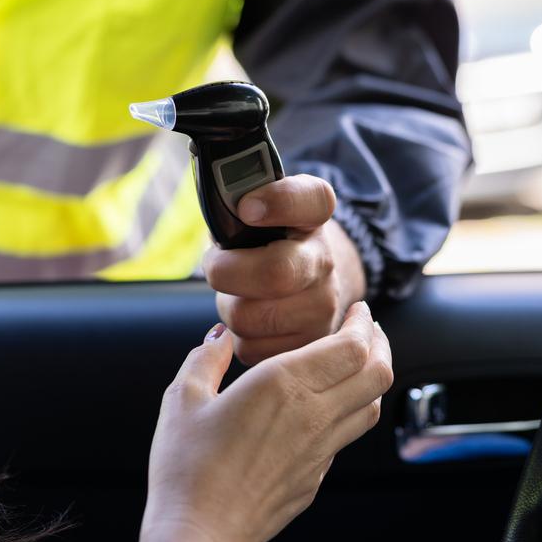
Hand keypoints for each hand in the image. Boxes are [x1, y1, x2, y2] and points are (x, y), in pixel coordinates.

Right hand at [139, 303, 392, 541]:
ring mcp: (319, 451)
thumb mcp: (182, 398)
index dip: (363, 323)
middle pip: (377, 373)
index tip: (358, 310)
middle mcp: (312, 415)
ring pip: (371, 407)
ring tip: (356, 364)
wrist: (200, 536)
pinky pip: (345, 436)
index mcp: (283, 384)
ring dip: (371, 378)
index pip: (352, 346)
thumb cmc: (185, 467)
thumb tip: (220, 337)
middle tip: (367, 329)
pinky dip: (349, 412)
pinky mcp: (315, 478)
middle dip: (379, 344)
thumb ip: (206, 358)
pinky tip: (325, 408)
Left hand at [204, 174, 366, 364]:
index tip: (247, 207)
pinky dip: (238, 336)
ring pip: (250, 317)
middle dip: (226, 272)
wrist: (306, 281)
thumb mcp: (258, 206)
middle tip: (217, 267)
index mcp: (313, 215)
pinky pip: (251, 348)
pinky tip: (251, 318)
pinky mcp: (309, 344)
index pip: (312, 199)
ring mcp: (324, 306)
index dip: (278, 202)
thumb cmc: (267, 241)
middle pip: (273, 273)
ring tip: (238, 293)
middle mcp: (326, 260)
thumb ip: (237, 194)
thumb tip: (215, 203)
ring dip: (229, 307)